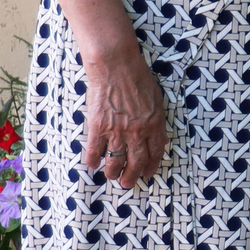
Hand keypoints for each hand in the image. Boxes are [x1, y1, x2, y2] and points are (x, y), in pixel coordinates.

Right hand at [81, 47, 170, 189]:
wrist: (116, 66)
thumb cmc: (137, 77)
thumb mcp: (156, 99)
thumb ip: (156, 119)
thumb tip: (156, 135)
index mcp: (154, 124)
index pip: (155, 153)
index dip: (150, 166)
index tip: (147, 174)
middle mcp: (137, 132)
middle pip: (135, 162)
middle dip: (131, 176)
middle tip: (128, 183)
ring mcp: (117, 131)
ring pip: (115, 160)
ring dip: (112, 172)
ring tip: (111, 176)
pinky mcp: (98, 127)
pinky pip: (95, 150)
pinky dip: (92, 160)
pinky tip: (92, 164)